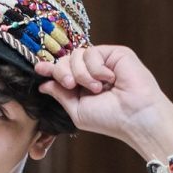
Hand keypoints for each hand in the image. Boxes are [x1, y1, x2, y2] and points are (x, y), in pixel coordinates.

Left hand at [34, 45, 172, 158]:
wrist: (133, 116)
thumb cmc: (109, 119)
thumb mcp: (77, 111)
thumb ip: (61, 95)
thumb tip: (43, 84)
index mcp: (83, 87)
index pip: (63, 72)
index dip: (50, 69)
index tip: (39, 69)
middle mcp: (92, 72)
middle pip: (65, 60)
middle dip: (63, 72)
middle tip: (72, 86)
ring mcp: (104, 62)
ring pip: (76, 55)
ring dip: (82, 74)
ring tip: (97, 89)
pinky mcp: (115, 53)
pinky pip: (92, 52)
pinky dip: (96, 69)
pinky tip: (109, 80)